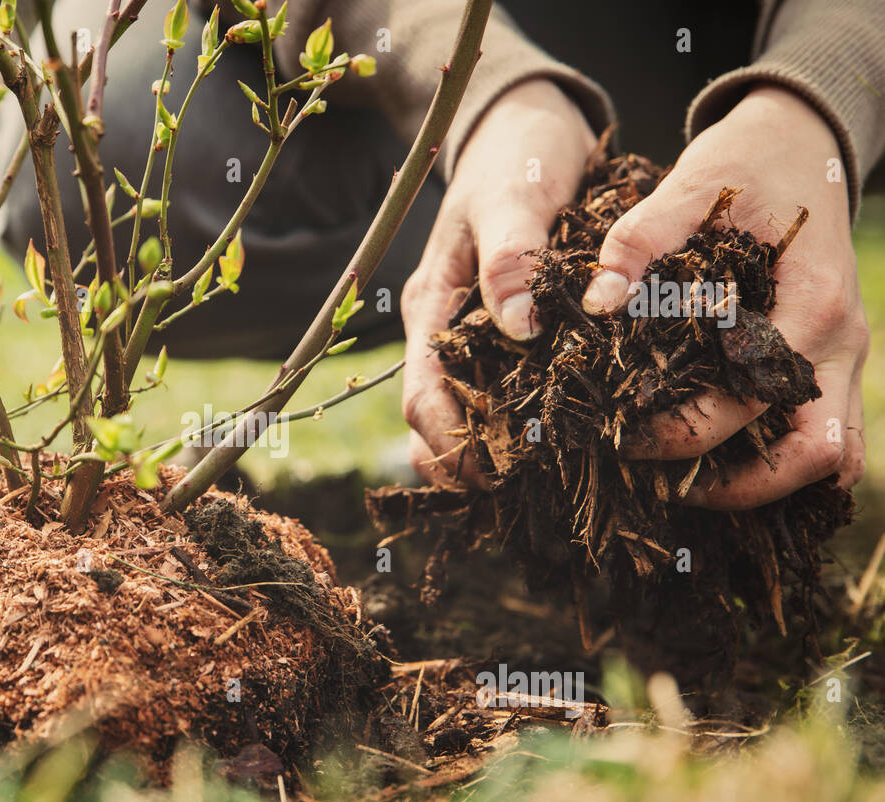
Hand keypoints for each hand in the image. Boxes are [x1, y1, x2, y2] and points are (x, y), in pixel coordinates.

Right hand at [401, 79, 594, 486]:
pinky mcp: (509, 330)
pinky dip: (523, 421)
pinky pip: (507, 388)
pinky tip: (562, 440)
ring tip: (541, 482)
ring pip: (469, 412)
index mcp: (433, 306)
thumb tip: (518, 330)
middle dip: (466, 462)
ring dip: (492, 450)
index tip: (489, 474)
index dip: (446, 443)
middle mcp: (447, 330)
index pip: (421, 395)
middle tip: (519, 494)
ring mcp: (476, 333)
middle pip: (437, 419)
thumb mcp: (513, 196)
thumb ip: (512, 258)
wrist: (526, 124)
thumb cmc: (515, 155)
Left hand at [581, 84, 868, 507]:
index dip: (687, 433)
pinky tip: (718, 465)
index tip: (625, 438)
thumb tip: (597, 301)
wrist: (802, 143)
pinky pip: (825, 435)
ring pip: (832, 455)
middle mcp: (839, 343)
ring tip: (688, 487)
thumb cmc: (746, 165)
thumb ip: (640, 239)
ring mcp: (844, 357)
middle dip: (742, 486)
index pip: (754, 400)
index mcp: (811, 304)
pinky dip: (781, 462)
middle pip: (818, 454)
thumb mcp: (690, 185)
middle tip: (665, 486)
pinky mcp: (830, 362)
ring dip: (768, 483)